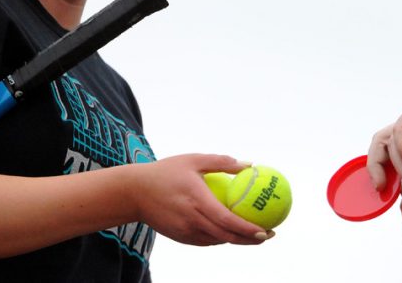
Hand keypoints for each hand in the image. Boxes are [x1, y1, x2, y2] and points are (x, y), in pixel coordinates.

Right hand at [130, 154, 273, 246]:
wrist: (134, 192)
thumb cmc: (165, 171)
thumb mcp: (192, 160)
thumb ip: (220, 162)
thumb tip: (248, 165)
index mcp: (197, 200)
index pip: (228, 221)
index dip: (248, 229)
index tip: (266, 229)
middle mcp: (192, 219)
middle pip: (227, 237)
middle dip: (251, 240)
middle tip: (267, 234)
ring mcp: (185, 231)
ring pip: (217, 240)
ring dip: (236, 240)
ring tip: (253, 234)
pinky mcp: (180, 237)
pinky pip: (206, 240)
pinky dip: (220, 237)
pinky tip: (229, 231)